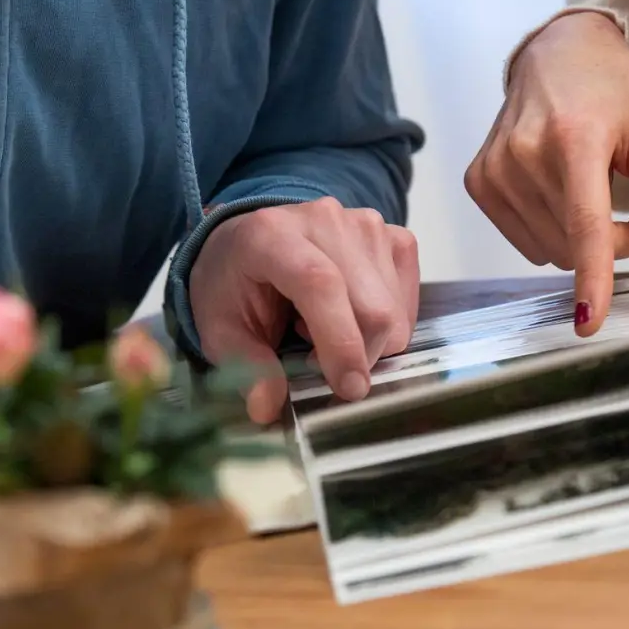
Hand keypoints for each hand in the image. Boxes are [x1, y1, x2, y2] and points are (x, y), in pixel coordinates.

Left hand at [188, 197, 419, 423]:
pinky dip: (388, 325)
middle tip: (321, 365)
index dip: (340, 341)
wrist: (252, 239)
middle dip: (359, 357)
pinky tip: (352, 314)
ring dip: (370, 342)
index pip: (322, 285)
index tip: (347, 388)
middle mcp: (325, 220)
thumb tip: (267, 408)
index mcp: (273, 236)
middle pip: (372, 306)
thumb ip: (245, 366)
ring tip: (326, 329)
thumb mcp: (220, 329)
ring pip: (395, 311)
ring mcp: (366, 224)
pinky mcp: (393, 235)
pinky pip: (408, 299)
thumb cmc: (235, 285)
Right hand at [465, 12, 628, 336]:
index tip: (588, 321)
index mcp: (574, 137)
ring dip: (584, 241)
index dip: (592, 277)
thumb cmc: (611, 89)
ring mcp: (495, 170)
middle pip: (576, 246)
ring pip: (552, 251)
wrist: (557, 53)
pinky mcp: (479, 182)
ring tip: (599, 193)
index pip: (585, 224)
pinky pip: (526, 241)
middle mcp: (525, 154)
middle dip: (616, 243)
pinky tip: (563, 193)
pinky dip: (554, 231)